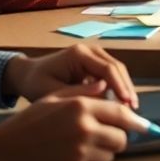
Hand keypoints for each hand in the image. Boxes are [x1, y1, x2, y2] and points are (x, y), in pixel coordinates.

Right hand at [0, 87, 145, 160]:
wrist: (3, 151)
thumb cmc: (28, 122)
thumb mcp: (54, 97)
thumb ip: (84, 92)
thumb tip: (107, 87)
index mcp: (80, 108)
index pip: (121, 114)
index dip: (137, 121)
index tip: (147, 126)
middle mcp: (84, 131)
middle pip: (121, 138)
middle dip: (118, 136)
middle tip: (105, 134)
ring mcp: (80, 155)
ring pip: (111, 155)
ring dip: (104, 151)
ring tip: (83, 144)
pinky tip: (73, 157)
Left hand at [2, 43, 136, 106]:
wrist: (26, 75)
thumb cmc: (35, 83)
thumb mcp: (51, 92)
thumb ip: (76, 93)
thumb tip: (104, 94)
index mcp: (79, 54)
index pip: (107, 68)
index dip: (120, 86)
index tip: (126, 105)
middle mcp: (90, 50)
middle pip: (117, 67)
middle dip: (126, 88)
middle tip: (133, 109)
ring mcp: (93, 56)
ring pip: (117, 71)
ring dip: (125, 89)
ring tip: (130, 110)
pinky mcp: (94, 64)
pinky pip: (111, 75)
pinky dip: (118, 89)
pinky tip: (121, 105)